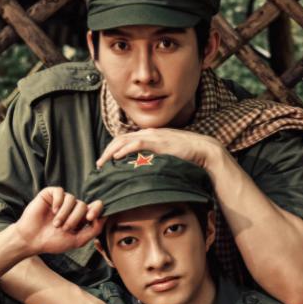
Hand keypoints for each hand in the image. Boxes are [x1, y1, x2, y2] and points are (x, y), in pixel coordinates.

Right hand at [14, 187, 104, 254]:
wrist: (31, 239)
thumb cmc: (52, 242)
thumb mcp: (77, 240)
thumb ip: (93, 230)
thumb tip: (105, 217)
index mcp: (80, 218)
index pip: (94, 208)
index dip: (96, 209)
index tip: (91, 217)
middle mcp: (72, 208)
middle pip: (83, 205)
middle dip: (76, 218)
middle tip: (65, 228)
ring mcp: (61, 200)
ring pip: (72, 199)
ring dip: (65, 213)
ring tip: (56, 224)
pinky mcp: (50, 194)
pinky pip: (60, 191)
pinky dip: (58, 202)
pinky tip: (52, 210)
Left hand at [95, 128, 225, 171]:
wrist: (203, 150)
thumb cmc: (188, 155)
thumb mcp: (167, 156)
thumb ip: (155, 159)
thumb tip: (145, 170)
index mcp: (150, 135)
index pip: (125, 139)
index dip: (113, 149)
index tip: (106, 162)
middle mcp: (149, 133)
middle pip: (120, 139)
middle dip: (107, 151)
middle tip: (99, 164)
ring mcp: (153, 136)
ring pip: (125, 140)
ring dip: (111, 151)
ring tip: (103, 162)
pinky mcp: (158, 142)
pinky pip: (137, 143)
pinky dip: (124, 149)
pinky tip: (116, 157)